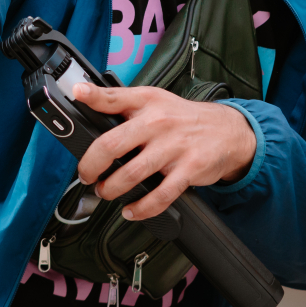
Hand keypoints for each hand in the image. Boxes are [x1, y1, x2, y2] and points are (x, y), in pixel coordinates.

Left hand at [69, 83, 254, 221]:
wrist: (228, 131)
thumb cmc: (183, 119)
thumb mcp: (154, 100)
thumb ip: (120, 101)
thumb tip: (84, 96)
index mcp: (148, 103)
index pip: (114, 97)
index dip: (92, 97)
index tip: (77, 96)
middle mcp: (159, 123)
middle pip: (112, 144)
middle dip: (91, 166)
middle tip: (86, 176)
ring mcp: (174, 147)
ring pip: (131, 174)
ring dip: (111, 189)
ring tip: (106, 192)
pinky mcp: (189, 169)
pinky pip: (159, 196)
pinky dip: (141, 208)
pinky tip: (131, 210)